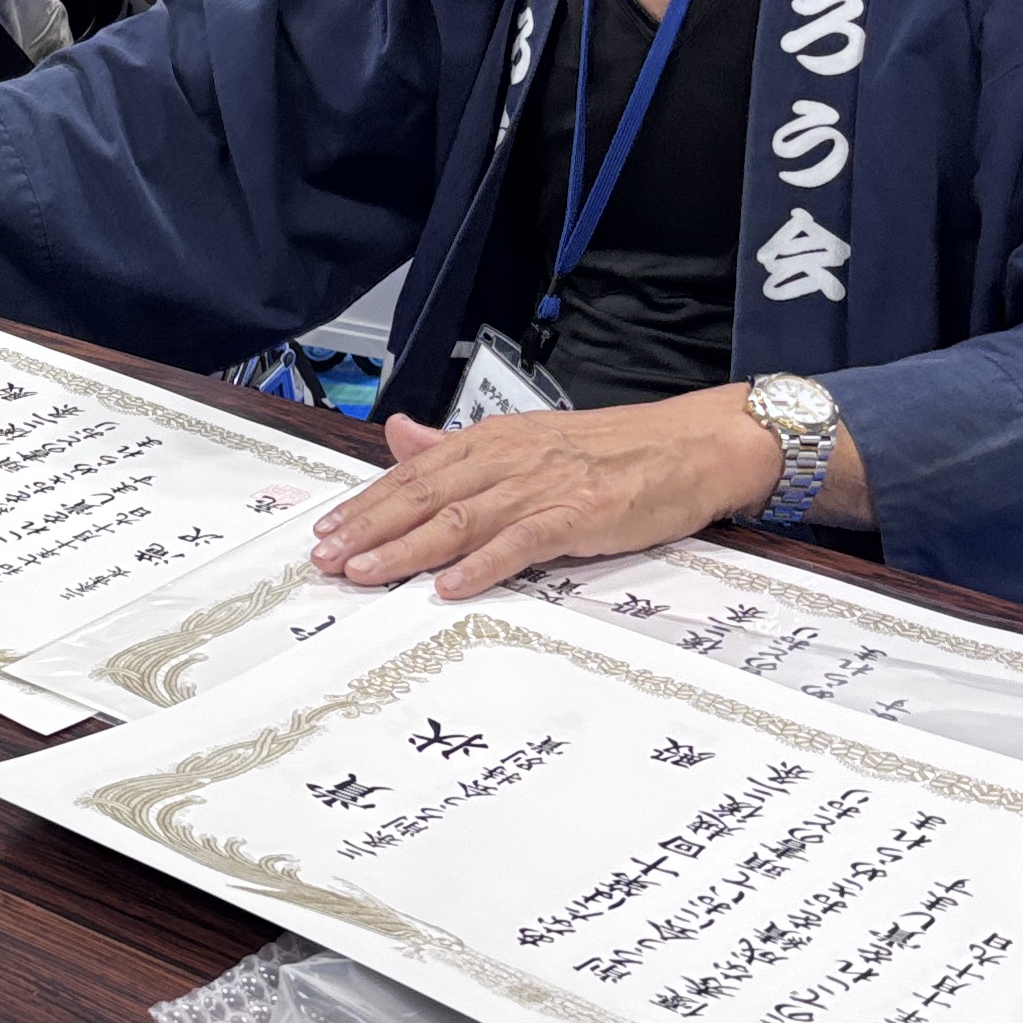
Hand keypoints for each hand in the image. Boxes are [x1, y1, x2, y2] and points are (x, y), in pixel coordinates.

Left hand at [309, 388, 787, 599]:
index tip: (325, 531)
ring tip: (365, 574)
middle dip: (369, 528)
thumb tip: (399, 436)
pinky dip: (482, 565)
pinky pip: (521, 542)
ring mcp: (544, 486)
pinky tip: (448, 586)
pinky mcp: (579, 514)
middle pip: (425, 494)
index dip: (367, 503)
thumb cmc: (616, 450)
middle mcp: (511, 458)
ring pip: (460, 518)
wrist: (696, 444)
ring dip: (407, 549)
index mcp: (495, 440)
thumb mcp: (529, 440)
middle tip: (326, 559)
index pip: (416, 472)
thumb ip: (460, 447)